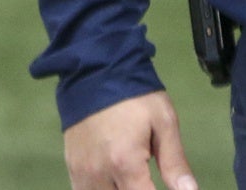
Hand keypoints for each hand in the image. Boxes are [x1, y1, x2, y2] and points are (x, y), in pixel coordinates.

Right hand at [62, 90, 197, 189]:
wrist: (94, 68)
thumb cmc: (134, 95)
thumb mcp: (163, 122)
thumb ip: (175, 163)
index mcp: (124, 164)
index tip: (160, 185)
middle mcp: (98, 174)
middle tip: (147, 181)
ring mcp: (81, 171)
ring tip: (132, 181)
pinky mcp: (71, 165)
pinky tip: (112, 183)